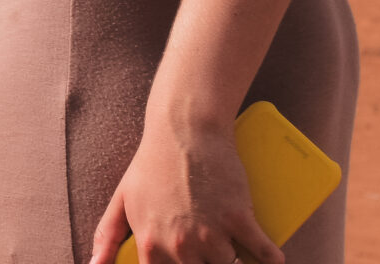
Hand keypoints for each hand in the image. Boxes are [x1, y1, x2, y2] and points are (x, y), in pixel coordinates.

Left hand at [88, 115, 281, 263]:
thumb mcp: (121, 199)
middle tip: (208, 249)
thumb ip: (107, 236)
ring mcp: (212, 234)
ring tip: (230, 245)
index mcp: (151, 246)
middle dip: (206, 263)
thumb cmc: (151, 163)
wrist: (184, 130)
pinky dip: (271, 259)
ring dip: (232, 259)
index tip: (187, 262)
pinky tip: (272, 260)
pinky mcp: (240, 219)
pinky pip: (264, 255)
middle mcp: (181, 247)